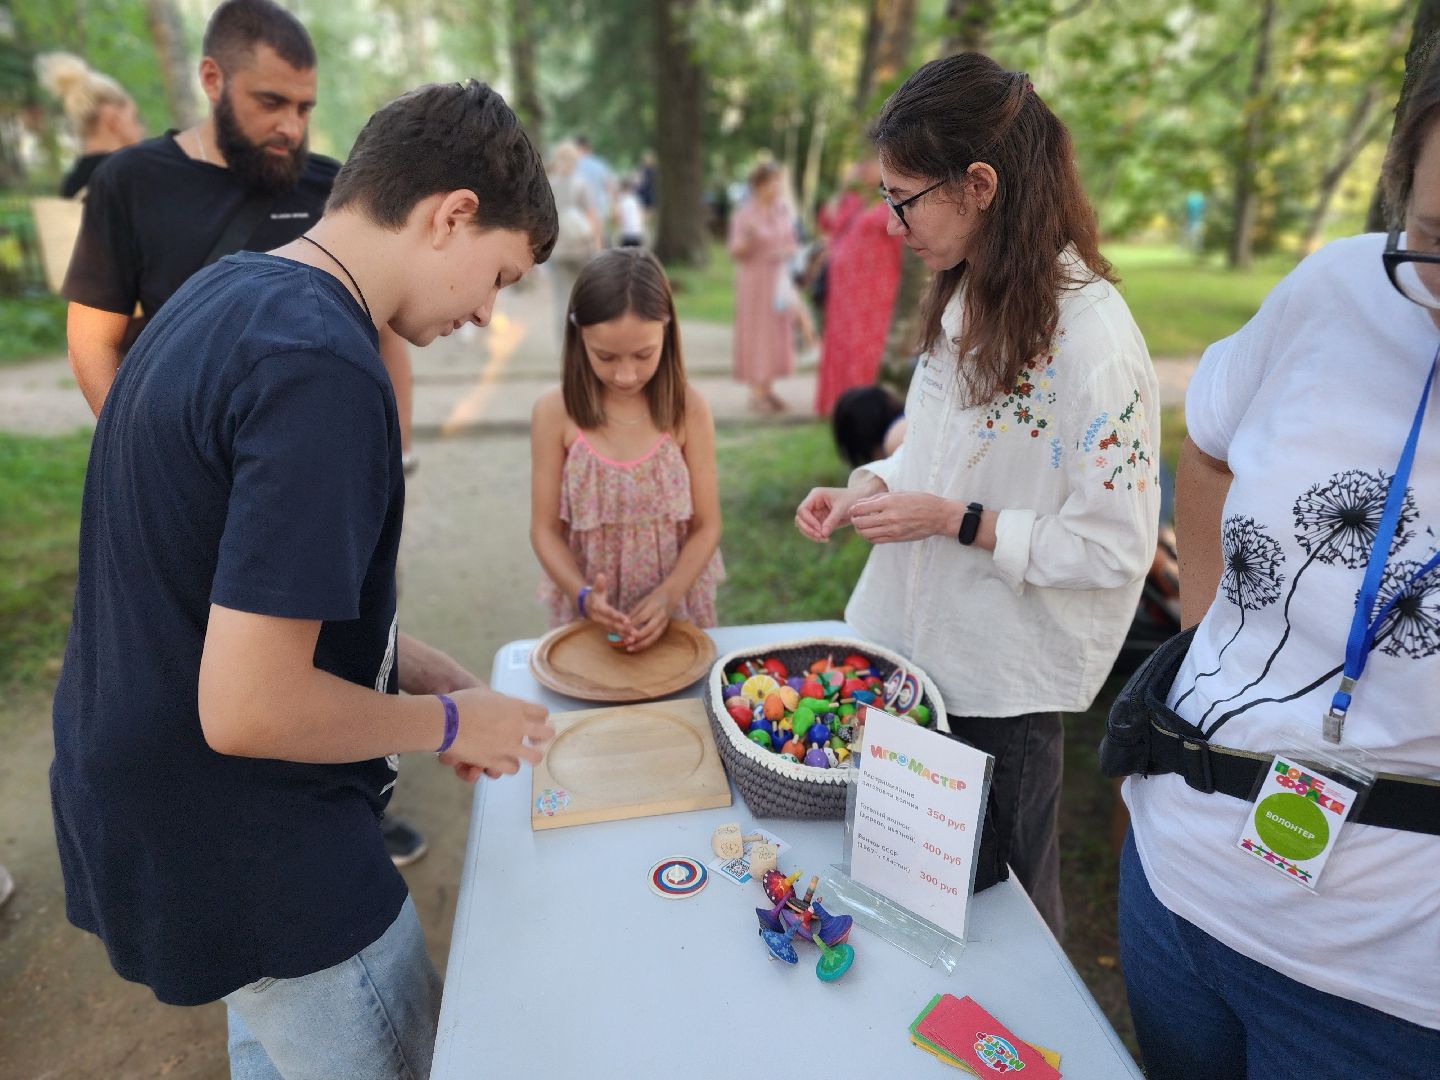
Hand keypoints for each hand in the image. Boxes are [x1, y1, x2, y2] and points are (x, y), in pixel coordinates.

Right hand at [438, 685, 553, 781]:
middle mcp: (517, 726)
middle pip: (546, 734)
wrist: (446, 721)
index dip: (541, 718)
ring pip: (535, 756)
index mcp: (516, 707)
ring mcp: (509, 745)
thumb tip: (505, 705)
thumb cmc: (462, 703)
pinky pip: (513, 768)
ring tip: (525, 755)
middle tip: (539, 740)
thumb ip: (501, 703)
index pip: (542, 712)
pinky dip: (509, 766)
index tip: (538, 721)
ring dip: (529, 755)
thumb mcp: (487, 695)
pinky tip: (505, 761)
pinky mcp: (497, 760)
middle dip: (545, 737)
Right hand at [582, 572, 633, 637]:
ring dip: (624, 635)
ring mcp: (603, 624)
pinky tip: (631, 640)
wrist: (585, 605)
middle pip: (613, 624)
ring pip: (614, 630)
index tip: (628, 620)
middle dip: (624, 629)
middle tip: (635, 633)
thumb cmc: (594, 595)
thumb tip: (601, 575)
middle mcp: (600, 618)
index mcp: (598, 608)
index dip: (618, 617)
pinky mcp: (606, 627)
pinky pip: (615, 633)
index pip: (609, 613)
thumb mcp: (595, 588)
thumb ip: (599, 583)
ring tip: (635, 639)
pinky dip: (622, 637)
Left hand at [625, 586, 673, 651]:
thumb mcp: (643, 602)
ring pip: (653, 637)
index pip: (642, 616)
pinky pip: (654, 639)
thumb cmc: (653, 599)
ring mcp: (663, 624)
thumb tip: (622, 623)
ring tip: (629, 648)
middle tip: (626, 641)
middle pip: (649, 629)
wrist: (669, 598)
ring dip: (641, 644)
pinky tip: (636, 648)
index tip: (623, 627)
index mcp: (654, 607)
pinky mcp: (663, 630)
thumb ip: (634, 613)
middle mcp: (660, 616)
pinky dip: (645, 645)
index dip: (633, 622)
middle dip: (638, 636)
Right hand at [795, 481, 879, 541]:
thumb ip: (832, 520)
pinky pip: (812, 530)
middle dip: (808, 530)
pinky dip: (816, 536)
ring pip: (803, 526)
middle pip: (800, 519)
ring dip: (811, 535)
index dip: (808, 521)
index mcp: (815, 496)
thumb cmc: (852, 499)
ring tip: (824, 539)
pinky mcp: (819, 521)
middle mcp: (812, 503)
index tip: (819, 529)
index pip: (802, 510)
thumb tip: (823, 534)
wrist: (860, 500)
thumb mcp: (842, 509)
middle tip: (821, 537)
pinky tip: (826, 539)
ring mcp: (815, 513)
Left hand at [850, 491, 956, 543]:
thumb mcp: (900, 493)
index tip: (852, 509)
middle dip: (854, 520)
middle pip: (861, 522)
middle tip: (854, 518)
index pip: (861, 508)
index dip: (853, 509)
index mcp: (890, 502)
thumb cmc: (919, 500)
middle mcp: (890, 516)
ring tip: (861, 525)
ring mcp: (893, 529)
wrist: (939, 516)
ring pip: (866, 534)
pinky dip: (869, 537)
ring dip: (860, 530)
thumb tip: (861, 503)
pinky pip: (876, 540)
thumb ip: (879, 498)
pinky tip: (870, 531)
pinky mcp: (897, 538)